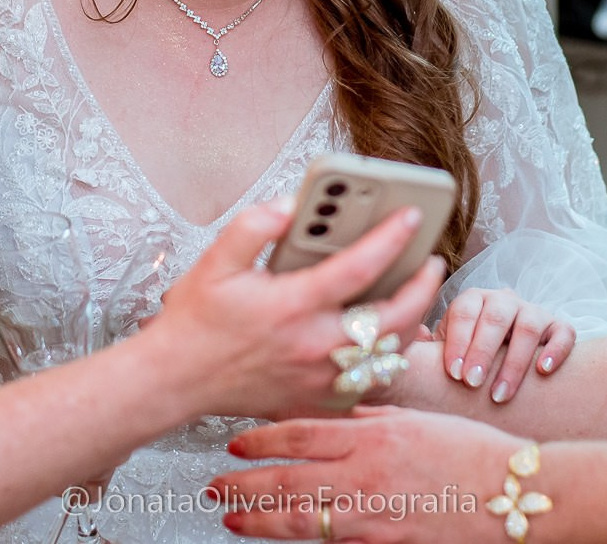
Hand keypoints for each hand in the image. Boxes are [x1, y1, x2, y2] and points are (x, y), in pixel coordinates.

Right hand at [136, 199, 444, 421]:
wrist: (175, 381)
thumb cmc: (196, 321)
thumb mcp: (215, 261)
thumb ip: (252, 227)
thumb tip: (289, 205)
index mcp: (291, 307)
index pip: (358, 267)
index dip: (391, 237)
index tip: (411, 215)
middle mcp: (313, 347)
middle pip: (392, 317)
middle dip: (422, 285)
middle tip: (431, 260)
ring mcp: (319, 380)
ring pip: (389, 355)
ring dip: (412, 323)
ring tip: (418, 294)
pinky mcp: (318, 402)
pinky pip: (371, 385)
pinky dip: (387, 360)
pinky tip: (389, 337)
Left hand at [215, 406, 530, 542]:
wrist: (514, 494)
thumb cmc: (471, 450)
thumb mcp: (415, 417)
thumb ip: (369, 416)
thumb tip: (330, 410)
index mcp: (372, 435)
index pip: (299, 434)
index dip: (260, 440)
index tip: (235, 444)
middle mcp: (365, 477)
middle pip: (288, 482)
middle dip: (244, 486)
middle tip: (214, 486)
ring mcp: (373, 517)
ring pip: (301, 520)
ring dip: (260, 520)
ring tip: (232, 518)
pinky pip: (334, 543)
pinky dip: (303, 540)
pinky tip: (285, 538)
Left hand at [438, 289, 575, 403]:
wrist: (505, 354)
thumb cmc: (469, 354)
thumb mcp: (448, 347)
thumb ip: (429, 344)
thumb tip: (415, 334)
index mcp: (474, 299)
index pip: (465, 311)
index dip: (458, 340)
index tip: (454, 372)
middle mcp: (504, 300)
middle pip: (496, 317)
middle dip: (483, 351)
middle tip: (472, 383)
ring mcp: (534, 312)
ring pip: (528, 327)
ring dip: (514, 362)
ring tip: (500, 395)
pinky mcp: (558, 328)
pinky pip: (563, 333)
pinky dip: (556, 350)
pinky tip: (543, 372)